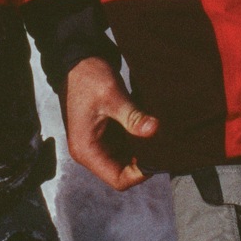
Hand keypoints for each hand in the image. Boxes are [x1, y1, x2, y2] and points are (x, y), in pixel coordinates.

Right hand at [62, 56, 158, 190]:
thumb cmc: (88, 78)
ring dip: (141, 149)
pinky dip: (137, 139)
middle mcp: (90, 152)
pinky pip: (125, 145)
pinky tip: (149, 127)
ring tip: (158, 136)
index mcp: (87, 150)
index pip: (118, 180)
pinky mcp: (104, 134)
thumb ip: (132, 116)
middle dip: (143, 161)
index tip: (157, 157)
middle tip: (163, 145)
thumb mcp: (112, 96)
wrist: (78, 60)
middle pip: (123, 171)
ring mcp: (97, 143)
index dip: (139, 174)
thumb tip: (154, 130)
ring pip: (126, 159)